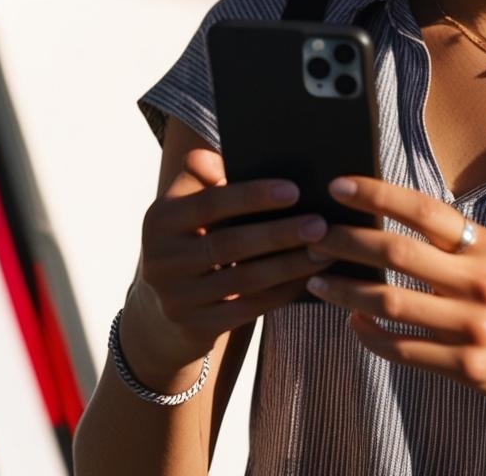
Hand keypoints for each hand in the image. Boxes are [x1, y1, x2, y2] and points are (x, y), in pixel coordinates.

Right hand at [122, 149, 333, 382]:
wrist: (162, 311)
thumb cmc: (191, 241)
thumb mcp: (184, 206)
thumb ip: (202, 175)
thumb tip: (232, 158)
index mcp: (159, 220)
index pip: (209, 203)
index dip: (251, 196)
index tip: (294, 190)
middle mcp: (161, 260)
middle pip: (229, 243)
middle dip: (279, 233)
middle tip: (321, 224)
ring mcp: (177, 298)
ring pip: (245, 279)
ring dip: (290, 265)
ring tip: (325, 251)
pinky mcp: (196, 327)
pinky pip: (250, 308)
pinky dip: (283, 292)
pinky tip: (309, 278)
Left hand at [305, 176, 485, 414]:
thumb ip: (454, 244)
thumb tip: (389, 217)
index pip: (423, 210)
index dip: (377, 194)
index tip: (338, 186)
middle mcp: (481, 282)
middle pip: (397, 252)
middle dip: (346, 241)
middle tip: (312, 236)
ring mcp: (474, 327)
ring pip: (390, 301)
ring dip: (345, 289)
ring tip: (316, 280)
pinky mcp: (466, 367)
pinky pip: (402, 348)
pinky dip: (369, 333)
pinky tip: (352, 320)